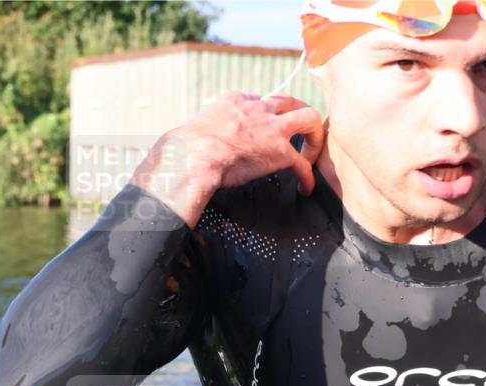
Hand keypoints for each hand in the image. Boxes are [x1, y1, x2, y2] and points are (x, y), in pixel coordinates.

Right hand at [130, 92, 325, 226]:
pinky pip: (302, 162)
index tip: (261, 126)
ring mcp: (271, 128)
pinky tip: (306, 187)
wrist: (192, 157)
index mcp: (232, 101)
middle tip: (299, 132)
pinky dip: (307, 175)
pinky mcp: (279, 151)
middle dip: (296, 114)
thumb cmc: (182, 149)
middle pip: (288, 101)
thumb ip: (194, 136)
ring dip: (314, 135)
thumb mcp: (189, 131)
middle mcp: (256, 108)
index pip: (256, 99)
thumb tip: (172, 152)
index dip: (262, 113)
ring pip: (308, 118)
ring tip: (312, 154)